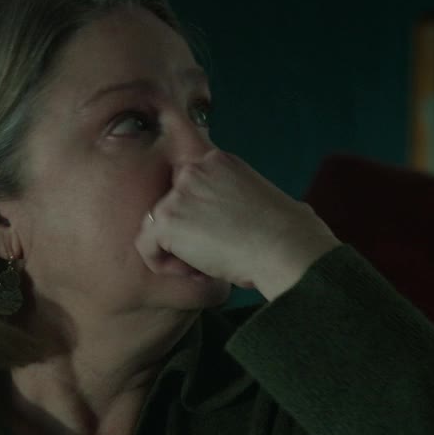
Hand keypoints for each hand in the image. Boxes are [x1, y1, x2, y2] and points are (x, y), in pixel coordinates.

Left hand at [135, 148, 340, 296]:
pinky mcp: (168, 218)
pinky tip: (191, 273)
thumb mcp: (261, 198)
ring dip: (174, 249)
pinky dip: (162, 264)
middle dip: (183, 231)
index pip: (187, 181)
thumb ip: (233, 196)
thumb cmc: (288, 234)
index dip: (190, 209)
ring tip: (203, 266)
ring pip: (156, 224)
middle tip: (209, 253)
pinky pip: (145, 244)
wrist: (286, 247)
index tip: (203, 230)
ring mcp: (179, 192)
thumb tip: (228, 215)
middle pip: (169, 203)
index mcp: (220, 161)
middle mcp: (195, 168)